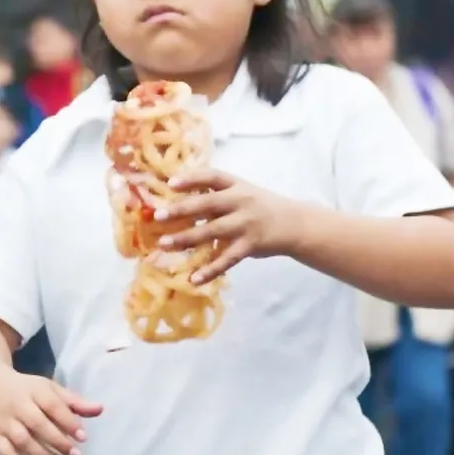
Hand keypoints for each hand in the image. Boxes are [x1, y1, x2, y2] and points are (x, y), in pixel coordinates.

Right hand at [0, 368, 103, 454]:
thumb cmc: (27, 390)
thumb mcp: (49, 389)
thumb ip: (74, 402)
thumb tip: (100, 409)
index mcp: (34, 390)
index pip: (52, 405)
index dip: (68, 421)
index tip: (84, 437)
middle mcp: (17, 406)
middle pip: (37, 424)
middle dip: (58, 442)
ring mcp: (5, 422)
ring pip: (22, 441)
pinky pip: (5, 453)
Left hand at [153, 168, 304, 284]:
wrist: (294, 223)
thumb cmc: (259, 206)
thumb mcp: (241, 192)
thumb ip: (216, 195)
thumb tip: (178, 203)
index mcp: (236, 185)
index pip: (212, 176)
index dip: (191, 178)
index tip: (171, 183)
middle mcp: (240, 201)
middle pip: (208, 203)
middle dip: (182, 209)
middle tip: (158, 216)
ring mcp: (246, 224)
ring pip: (212, 231)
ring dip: (187, 238)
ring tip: (165, 245)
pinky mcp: (250, 245)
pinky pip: (227, 259)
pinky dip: (210, 270)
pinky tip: (194, 278)